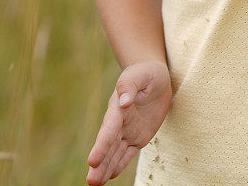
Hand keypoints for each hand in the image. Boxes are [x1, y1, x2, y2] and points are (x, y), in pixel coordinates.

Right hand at [86, 61, 171, 185]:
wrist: (156, 77)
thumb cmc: (146, 73)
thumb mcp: (140, 74)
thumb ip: (129, 85)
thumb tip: (124, 102)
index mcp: (118, 107)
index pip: (109, 128)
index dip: (101, 145)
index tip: (92, 161)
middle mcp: (120, 121)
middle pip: (108, 145)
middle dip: (100, 163)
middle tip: (90, 181)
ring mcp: (128, 130)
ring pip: (115, 152)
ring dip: (105, 167)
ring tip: (94, 184)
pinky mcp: (138, 136)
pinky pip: (128, 152)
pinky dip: (120, 163)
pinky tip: (110, 176)